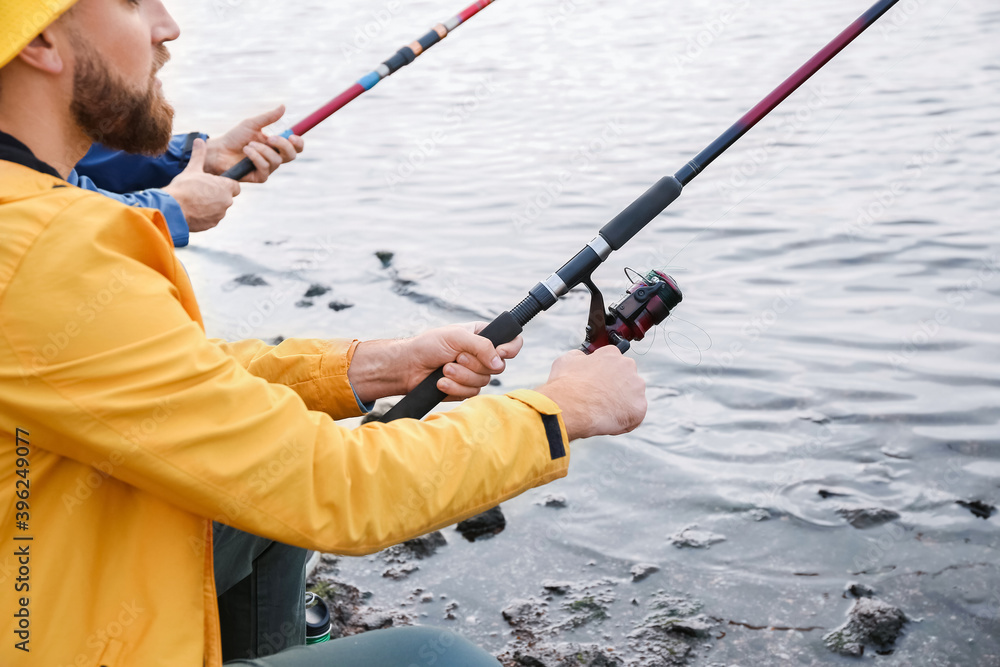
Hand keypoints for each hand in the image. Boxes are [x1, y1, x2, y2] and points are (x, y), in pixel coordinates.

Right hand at [162, 139, 240, 232]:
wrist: (173, 209)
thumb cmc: (183, 187)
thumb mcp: (192, 169)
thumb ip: (199, 155)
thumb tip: (199, 140)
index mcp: (225, 187)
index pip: (235, 186)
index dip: (225, 184)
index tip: (214, 183)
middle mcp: (226, 202)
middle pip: (226, 197)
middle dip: (216, 195)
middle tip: (200, 191)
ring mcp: (219, 215)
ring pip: (218, 209)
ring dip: (210, 205)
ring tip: (194, 200)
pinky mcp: (211, 225)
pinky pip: (210, 219)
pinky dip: (204, 215)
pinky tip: (191, 210)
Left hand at [204, 105, 303, 182]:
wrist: (219, 150)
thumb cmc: (235, 137)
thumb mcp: (252, 124)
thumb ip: (269, 118)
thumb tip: (283, 107)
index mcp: (276, 145)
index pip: (295, 147)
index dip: (298, 143)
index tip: (292, 136)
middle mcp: (275, 157)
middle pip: (291, 155)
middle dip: (283, 145)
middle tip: (270, 138)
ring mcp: (268, 168)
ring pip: (276, 160)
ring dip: (262, 150)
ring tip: (248, 144)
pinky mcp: (260, 176)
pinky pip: (265, 167)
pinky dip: (256, 157)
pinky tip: (246, 151)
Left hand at [407, 322, 523, 398]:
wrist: (408, 366)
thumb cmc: (429, 345)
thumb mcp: (457, 337)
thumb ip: (482, 346)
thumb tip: (500, 362)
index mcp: (483, 336)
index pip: (511, 342)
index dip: (510, 349)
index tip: (500, 353)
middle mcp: (481, 355)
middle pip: (498, 367)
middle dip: (473, 364)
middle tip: (456, 357)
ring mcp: (474, 373)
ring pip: (483, 382)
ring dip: (461, 376)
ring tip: (444, 369)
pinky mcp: (464, 389)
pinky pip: (471, 392)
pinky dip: (454, 387)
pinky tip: (441, 382)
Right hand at [534, 347, 646, 439]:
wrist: (570, 407)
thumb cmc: (566, 385)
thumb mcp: (567, 361)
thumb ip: (579, 357)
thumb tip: (581, 359)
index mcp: (611, 354)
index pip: (612, 363)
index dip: (603, 375)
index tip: (595, 384)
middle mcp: (628, 366)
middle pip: (625, 379)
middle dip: (615, 389)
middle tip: (599, 399)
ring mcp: (636, 387)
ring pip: (631, 397)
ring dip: (620, 404)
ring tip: (601, 411)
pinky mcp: (639, 407)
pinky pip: (634, 416)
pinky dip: (623, 421)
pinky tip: (607, 421)